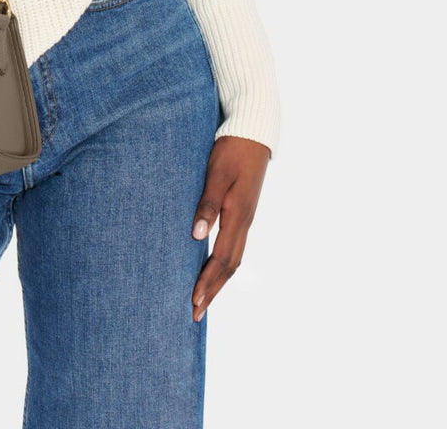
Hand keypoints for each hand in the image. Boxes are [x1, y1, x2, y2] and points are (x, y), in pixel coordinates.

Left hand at [189, 135, 269, 321]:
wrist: (253, 133)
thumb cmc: (231, 150)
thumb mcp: (216, 174)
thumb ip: (208, 204)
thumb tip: (197, 236)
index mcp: (238, 216)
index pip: (221, 260)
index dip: (207, 282)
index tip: (193, 301)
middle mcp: (244, 222)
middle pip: (229, 267)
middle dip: (212, 291)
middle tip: (195, 313)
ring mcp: (245, 218)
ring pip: (233, 259)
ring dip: (218, 281)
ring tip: (202, 299)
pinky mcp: (243, 211)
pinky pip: (233, 246)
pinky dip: (223, 264)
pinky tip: (212, 268)